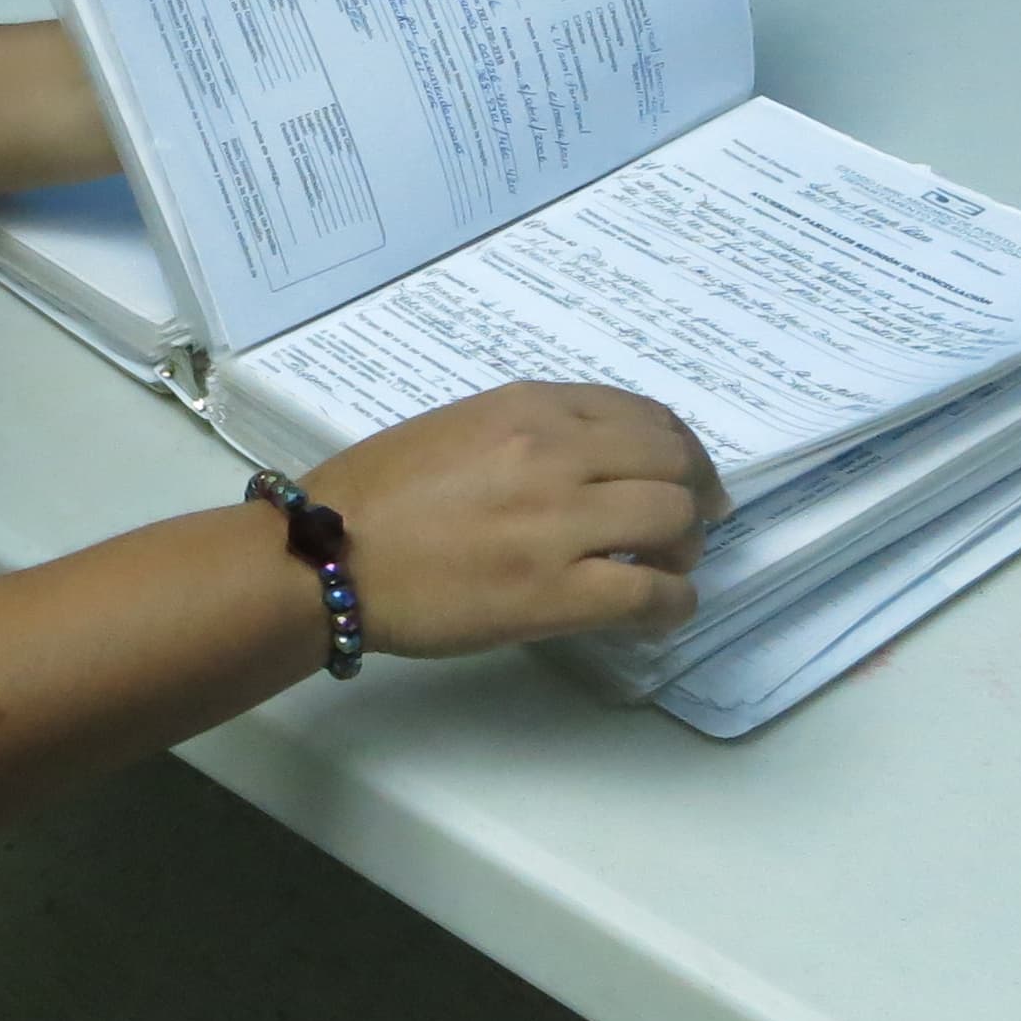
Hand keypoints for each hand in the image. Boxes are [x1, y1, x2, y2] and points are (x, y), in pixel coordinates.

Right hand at [304, 383, 729, 656]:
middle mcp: (555, 452)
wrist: (323, 555)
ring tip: (667, 570)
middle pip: (674, 463)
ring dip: (686, 550)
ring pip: (675, 522)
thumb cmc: (372, 495)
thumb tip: (586, 464)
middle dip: (697, 495)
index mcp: (528, 408)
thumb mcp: (456, 429)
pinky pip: (653, 594)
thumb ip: (525, 433)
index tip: (683, 474)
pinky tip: (661, 613)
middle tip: (692, 527)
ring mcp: (559, 523)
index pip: (642, 414)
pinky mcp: (555, 592)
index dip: (679, 448)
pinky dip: (675, 604)